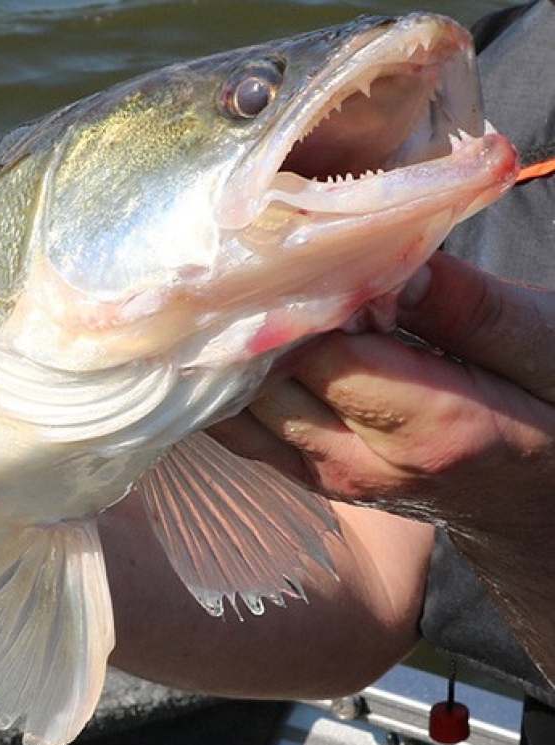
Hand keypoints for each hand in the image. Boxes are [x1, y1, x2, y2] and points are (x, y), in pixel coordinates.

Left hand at [210, 250, 554, 683]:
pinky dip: (226, 379)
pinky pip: (236, 426)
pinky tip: (241, 332)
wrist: (536, 494)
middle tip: (253, 257)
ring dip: (228, 350)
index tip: (299, 245)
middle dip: (253, 318)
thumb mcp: (546, 346)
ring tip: (238, 290)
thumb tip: (394, 268)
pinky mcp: (301, 474)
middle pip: (264, 379)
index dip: (301, 295)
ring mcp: (323, 477)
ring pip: (233, 407)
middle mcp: (362, 464)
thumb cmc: (554, 405)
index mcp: (433, 429)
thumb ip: (470, 309)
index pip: (320, 352)